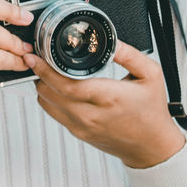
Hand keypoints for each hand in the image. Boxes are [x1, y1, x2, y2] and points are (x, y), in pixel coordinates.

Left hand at [25, 40, 185, 167]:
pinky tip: (53, 86)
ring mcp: (82, 126)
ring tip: (43, 69)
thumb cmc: (152, 111)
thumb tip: (111, 40)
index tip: (36, 57)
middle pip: (51, 93)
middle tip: (34, 57)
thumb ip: (130, 54)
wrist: (152, 147)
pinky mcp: (79, 133)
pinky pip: (54, 114)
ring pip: (48, 104)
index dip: (46, 70)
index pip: (67, 85)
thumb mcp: (150, 75)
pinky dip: (49, 98)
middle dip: (39, 74)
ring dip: (42, 86)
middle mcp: (91, 114)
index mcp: (108, 97)